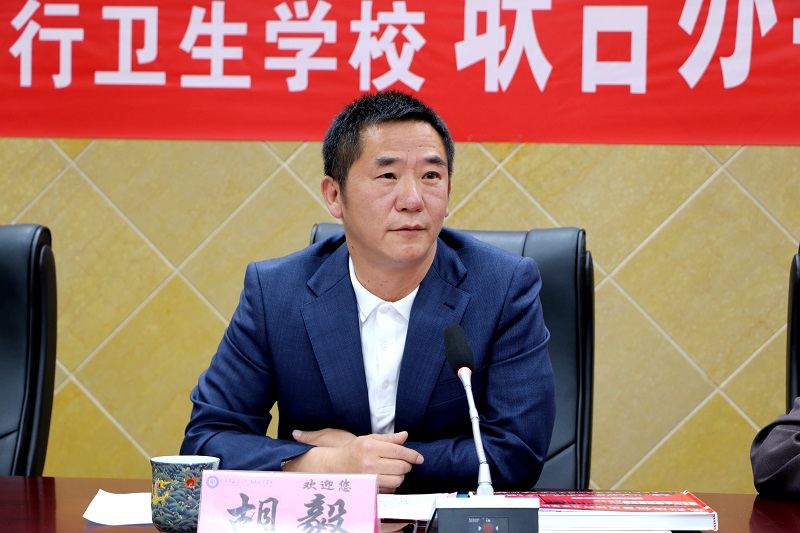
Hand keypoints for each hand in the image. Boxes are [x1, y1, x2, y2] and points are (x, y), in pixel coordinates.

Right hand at [284, 429, 423, 492]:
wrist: (335, 466)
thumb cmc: (353, 451)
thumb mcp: (369, 439)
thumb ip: (388, 438)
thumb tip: (405, 435)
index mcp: (370, 447)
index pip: (399, 451)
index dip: (412, 455)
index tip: (419, 458)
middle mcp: (369, 462)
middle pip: (401, 466)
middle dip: (407, 465)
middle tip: (403, 462)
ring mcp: (368, 477)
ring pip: (398, 480)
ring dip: (401, 475)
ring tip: (394, 470)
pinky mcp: (369, 488)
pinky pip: (390, 489)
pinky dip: (393, 484)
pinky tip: (386, 478)